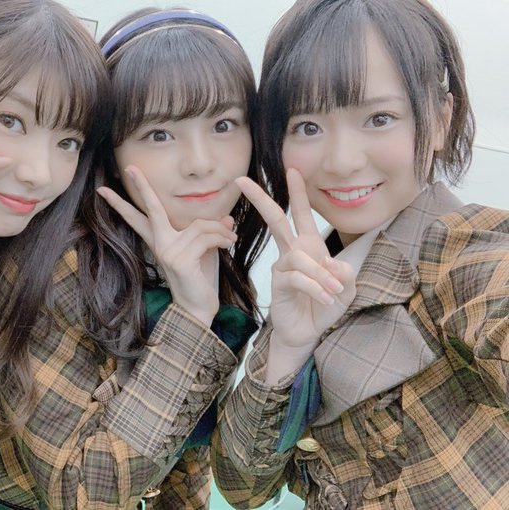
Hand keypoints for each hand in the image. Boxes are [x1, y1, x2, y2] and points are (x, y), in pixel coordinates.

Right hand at [97, 166, 237, 325]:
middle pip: (151, 209)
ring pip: (199, 225)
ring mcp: (168, 251)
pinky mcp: (179, 259)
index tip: (104, 191)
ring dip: (221, 231)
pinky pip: (206, 237)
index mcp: (160, 241)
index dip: (121, 204)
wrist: (199, 310)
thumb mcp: (207, 251)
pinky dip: (223, 239)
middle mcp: (160, 244)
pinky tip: (229, 246)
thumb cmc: (200, 280)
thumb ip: (212, 232)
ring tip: (231, 240)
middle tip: (130, 168)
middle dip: (142, 187)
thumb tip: (226, 218)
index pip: (138, 218)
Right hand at [236, 169, 355, 361]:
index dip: (297, 192)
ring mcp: (282, 267)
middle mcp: (292, 252)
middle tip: (242, 181)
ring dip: (321, 275)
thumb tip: (331, 264)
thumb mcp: (345, 288)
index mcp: (309, 246)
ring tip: (333, 293)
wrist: (309, 333)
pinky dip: (315, 287)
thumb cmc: (324, 307)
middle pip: (274, 219)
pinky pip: (297, 277)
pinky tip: (325, 298)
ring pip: (300, 257)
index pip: (301, 214)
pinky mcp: (278, 284)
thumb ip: (345, 273)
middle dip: (260, 198)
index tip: (292, 169)